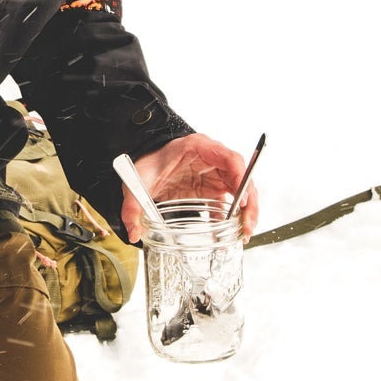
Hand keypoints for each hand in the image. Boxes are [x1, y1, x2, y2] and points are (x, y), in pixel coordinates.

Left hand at [123, 133, 259, 242]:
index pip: (230, 158)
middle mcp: (213, 159)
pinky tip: (233, 233)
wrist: (145, 162)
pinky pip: (229, 201)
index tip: (240, 199)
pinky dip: (234, 217)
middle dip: (249, 202)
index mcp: (199, 147)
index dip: (240, 177)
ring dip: (246, 211)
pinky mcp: (212, 188)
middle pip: (242, 177)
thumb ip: (132, 207)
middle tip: (247, 225)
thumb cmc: (147, 163)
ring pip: (241, 190)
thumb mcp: (136, 182)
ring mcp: (215, 174)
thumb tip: (134, 232)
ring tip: (245, 233)